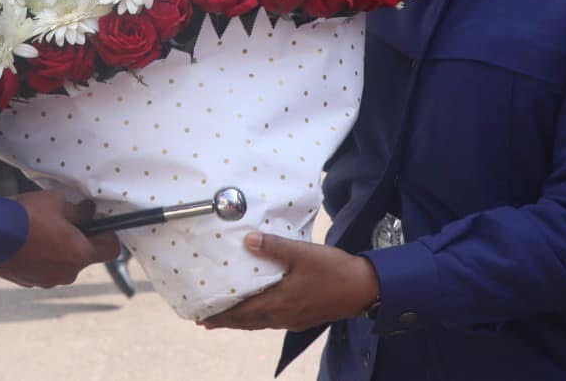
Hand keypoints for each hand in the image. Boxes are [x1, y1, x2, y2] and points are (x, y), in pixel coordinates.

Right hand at [0, 191, 121, 287]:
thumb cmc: (26, 217)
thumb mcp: (57, 202)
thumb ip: (78, 210)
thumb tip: (88, 211)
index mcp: (80, 254)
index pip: (111, 250)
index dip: (108, 235)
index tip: (98, 224)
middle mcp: (68, 273)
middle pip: (84, 257)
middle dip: (78, 240)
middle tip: (63, 221)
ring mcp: (47, 280)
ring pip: (62, 264)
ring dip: (58, 250)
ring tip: (40, 230)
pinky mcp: (29, 282)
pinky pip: (43, 269)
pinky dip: (40, 258)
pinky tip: (27, 242)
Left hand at [199, 232, 378, 331]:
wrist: (364, 288)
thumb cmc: (333, 270)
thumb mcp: (302, 253)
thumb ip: (274, 247)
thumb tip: (247, 241)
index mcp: (280, 302)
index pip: (242, 313)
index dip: (222, 316)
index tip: (201, 317)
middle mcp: (283, 316)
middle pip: (248, 322)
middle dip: (226, 322)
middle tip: (205, 321)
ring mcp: (294, 319)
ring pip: (260, 324)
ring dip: (241, 322)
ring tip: (225, 319)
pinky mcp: (304, 318)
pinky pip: (272, 322)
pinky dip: (257, 320)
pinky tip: (258, 313)